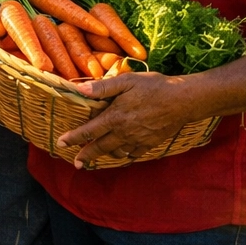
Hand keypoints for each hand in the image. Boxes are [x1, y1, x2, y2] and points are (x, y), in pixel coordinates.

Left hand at [55, 71, 196, 167]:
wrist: (184, 100)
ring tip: (97, 156)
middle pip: (100, 147)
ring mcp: (138, 140)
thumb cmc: (154, 87)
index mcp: (115, 117)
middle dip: (86, 155)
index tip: (61, 144)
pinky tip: (122, 152)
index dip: (73, 138)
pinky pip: (134, 153)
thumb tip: (78, 89)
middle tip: (76, 163)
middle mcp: (124, 132)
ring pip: (117, 152)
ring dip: (105, 155)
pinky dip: (125, 154)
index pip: (88, 131)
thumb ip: (102, 87)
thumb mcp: (127, 81)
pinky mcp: (151, 143)